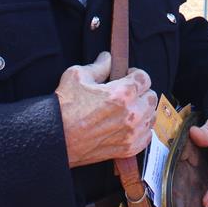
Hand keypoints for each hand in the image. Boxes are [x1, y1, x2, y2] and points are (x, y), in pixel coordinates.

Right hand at [56, 52, 156, 167]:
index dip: (136, 74)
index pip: (145, 78)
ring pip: (151, 116)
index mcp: (123, 93)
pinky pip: (147, 136)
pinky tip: (128, 125)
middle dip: (141, 92)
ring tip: (128, 109)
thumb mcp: (78, 76)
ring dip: (142, 111)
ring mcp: (132, 133)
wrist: (56, 138)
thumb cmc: (65, 107)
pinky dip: (141, 130)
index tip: (128, 76)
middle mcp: (132, 113)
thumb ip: (98, 65)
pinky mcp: (128, 148)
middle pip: (151, 96)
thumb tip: (108, 58)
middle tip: (128, 93)